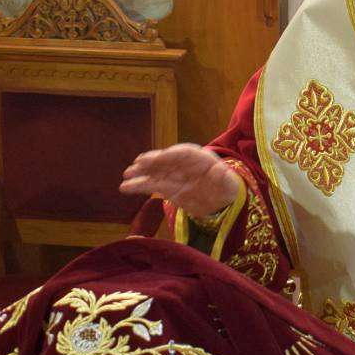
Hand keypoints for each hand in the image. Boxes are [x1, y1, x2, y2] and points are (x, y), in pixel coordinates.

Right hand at [120, 144, 240, 218]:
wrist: (221, 200)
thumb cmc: (226, 187)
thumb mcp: (229, 183)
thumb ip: (224, 178)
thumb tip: (221, 172)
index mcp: (198, 157)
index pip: (182, 153)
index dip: (169, 155)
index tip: (156, 158)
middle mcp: (182, 163)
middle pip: (164, 160)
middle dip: (150, 162)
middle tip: (136, 165)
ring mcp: (173, 175)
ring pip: (154, 173)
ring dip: (140, 174)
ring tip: (126, 177)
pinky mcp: (167, 187)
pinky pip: (151, 185)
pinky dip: (139, 186)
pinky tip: (126, 188)